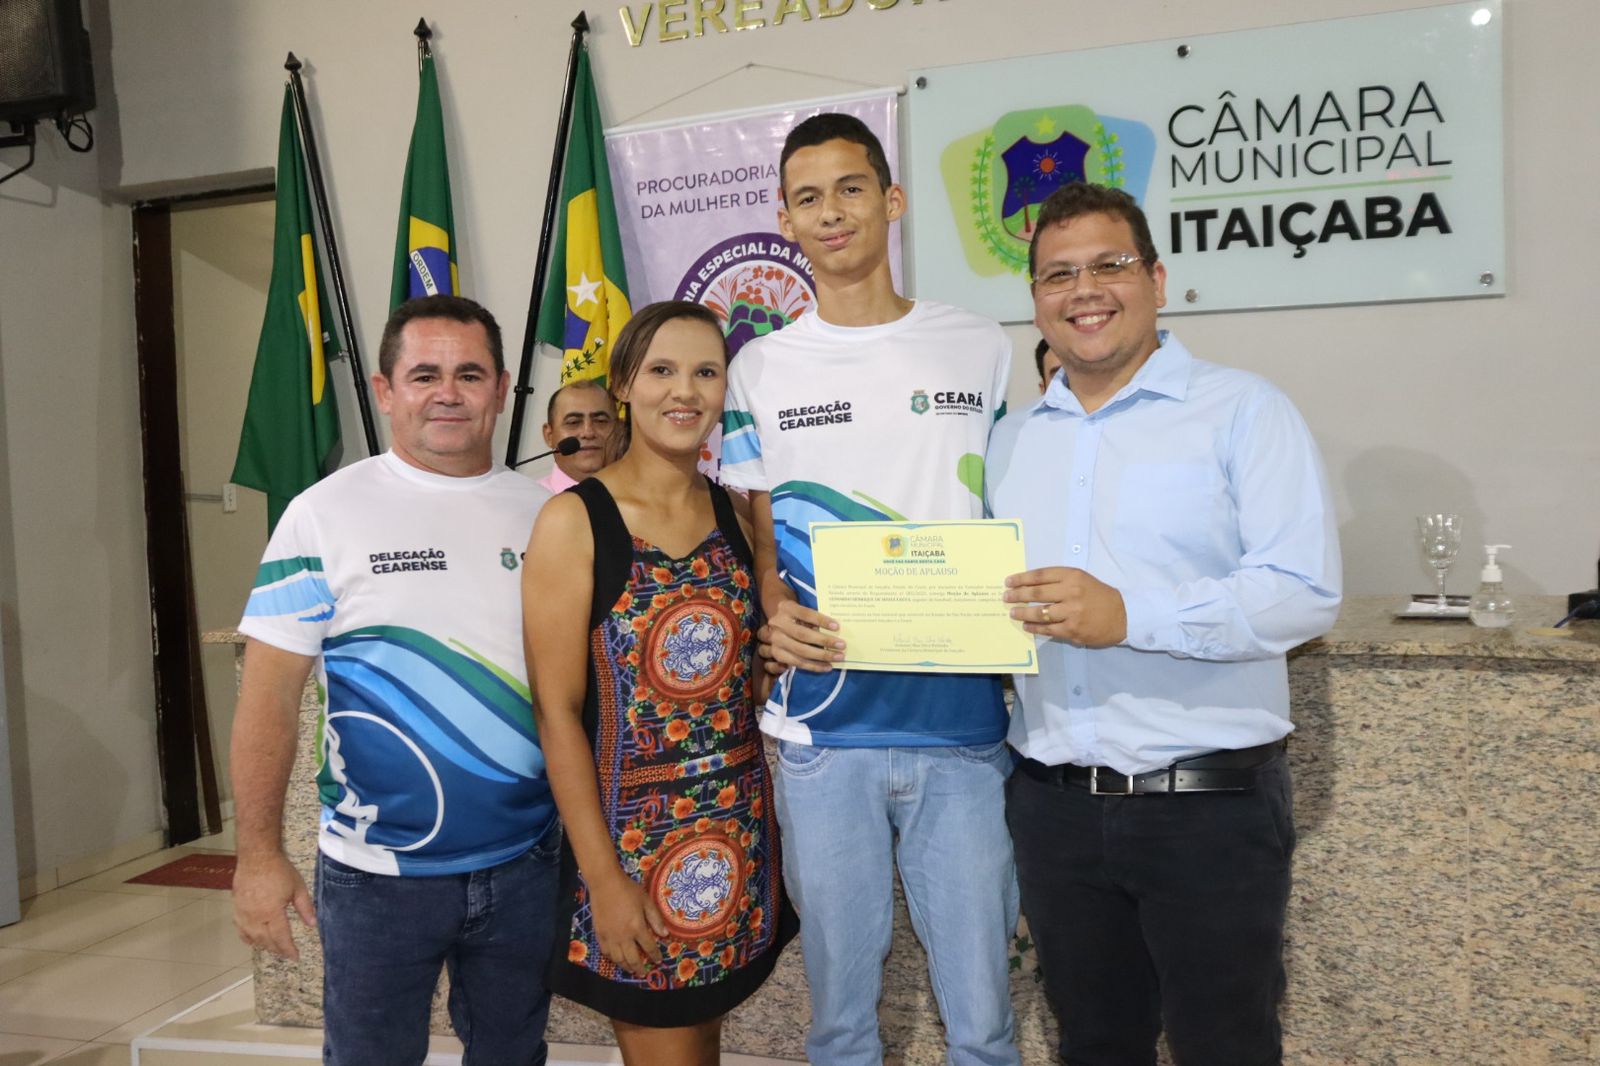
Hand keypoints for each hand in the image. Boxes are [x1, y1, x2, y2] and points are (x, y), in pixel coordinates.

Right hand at [232, 851, 314, 959]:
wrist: (257, 856)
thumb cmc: (279, 870)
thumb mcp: (298, 888)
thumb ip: (305, 908)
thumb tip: (313, 924)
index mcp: (272, 912)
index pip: (281, 937)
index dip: (288, 949)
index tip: (295, 957)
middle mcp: (255, 917)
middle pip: (266, 940)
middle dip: (277, 949)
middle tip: (286, 953)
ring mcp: (243, 914)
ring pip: (252, 937)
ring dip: (263, 945)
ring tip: (273, 948)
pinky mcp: (236, 908)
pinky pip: (240, 929)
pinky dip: (247, 937)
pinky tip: (253, 941)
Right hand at [589, 871, 667, 976]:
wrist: (605, 883)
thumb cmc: (628, 890)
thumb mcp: (646, 901)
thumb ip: (655, 918)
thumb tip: (664, 934)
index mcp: (637, 927)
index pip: (649, 947)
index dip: (655, 955)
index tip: (658, 960)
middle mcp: (623, 936)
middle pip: (633, 958)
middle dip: (640, 968)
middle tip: (643, 973)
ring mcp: (610, 937)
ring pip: (618, 959)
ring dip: (626, 966)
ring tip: (631, 970)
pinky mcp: (599, 934)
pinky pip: (606, 952)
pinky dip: (612, 958)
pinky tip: (616, 959)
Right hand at [764, 599, 843, 673]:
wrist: (775, 622)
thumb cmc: (796, 615)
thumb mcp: (802, 610)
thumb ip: (813, 618)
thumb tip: (836, 629)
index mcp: (786, 608)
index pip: (805, 614)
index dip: (821, 620)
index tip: (837, 626)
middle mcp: (777, 624)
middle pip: (803, 635)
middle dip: (824, 641)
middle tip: (842, 646)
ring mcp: (775, 641)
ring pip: (800, 652)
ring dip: (821, 657)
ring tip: (837, 658)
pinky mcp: (776, 654)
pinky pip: (796, 663)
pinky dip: (813, 667)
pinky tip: (826, 667)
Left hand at [1004, 566, 1127, 646]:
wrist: (1122, 615)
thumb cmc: (1099, 595)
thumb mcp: (1082, 579)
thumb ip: (1059, 580)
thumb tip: (1030, 585)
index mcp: (1073, 576)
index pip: (1040, 576)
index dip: (1022, 578)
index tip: (1009, 581)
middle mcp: (1071, 592)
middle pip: (1036, 593)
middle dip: (1017, 595)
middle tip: (1006, 597)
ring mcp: (1071, 612)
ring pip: (1039, 613)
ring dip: (1022, 613)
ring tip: (1013, 613)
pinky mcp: (1072, 630)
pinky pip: (1048, 629)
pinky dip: (1035, 628)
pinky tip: (1027, 626)